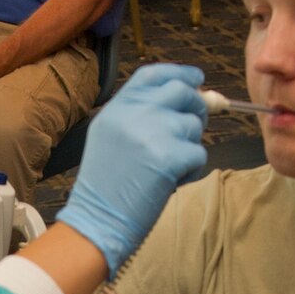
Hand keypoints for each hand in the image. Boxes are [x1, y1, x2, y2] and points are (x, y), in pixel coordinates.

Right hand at [57, 63, 207, 271]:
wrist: (95, 220)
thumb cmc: (105, 186)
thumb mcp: (110, 137)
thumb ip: (142, 115)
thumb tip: (189, 102)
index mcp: (117, 107)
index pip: (153, 74)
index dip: (179, 73)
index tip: (196, 79)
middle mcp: (134, 113)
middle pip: (182, 92)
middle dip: (197, 106)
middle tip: (195, 125)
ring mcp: (152, 132)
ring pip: (193, 126)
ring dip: (190, 146)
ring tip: (167, 168)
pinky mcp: (169, 157)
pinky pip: (199, 153)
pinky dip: (191, 170)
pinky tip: (171, 182)